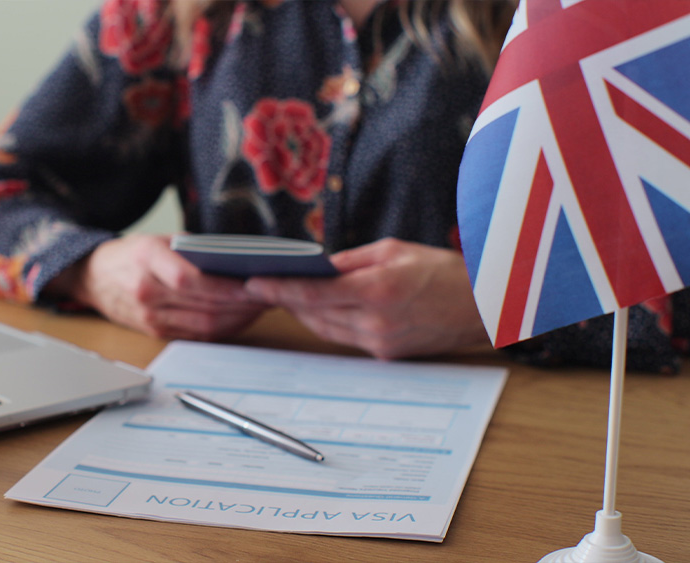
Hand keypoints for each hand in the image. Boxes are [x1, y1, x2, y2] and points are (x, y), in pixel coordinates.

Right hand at [51, 234, 268, 339]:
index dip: (225, 286)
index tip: (252, 283)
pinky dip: (223, 328)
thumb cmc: (132, 254)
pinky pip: (197, 334)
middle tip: (269, 295)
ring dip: (237, 318)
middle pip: (203, 306)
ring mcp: (150, 317)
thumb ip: (193, 250)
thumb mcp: (159, 239)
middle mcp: (147, 292)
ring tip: (260, 306)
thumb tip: (237, 261)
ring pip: (204, 324)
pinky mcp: (156, 332)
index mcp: (147, 260)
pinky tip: (240, 317)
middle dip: (241, 304)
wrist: (94, 278)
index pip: (190, 280)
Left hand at [243, 238, 488, 358]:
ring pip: (326, 329)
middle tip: (265, 283)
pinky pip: (345, 338)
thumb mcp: (394, 250)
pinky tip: (322, 309)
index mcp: (378, 290)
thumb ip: (350, 261)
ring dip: (305, 313)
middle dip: (287, 299)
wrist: (485, 307)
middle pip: (314, 314)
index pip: (314, 294)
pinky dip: (329, 323)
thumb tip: (317, 269)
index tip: (253, 283)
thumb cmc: (444, 270)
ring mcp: (381, 343)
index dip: (279, 289)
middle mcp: (376, 322)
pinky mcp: (386, 355)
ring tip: (288, 295)